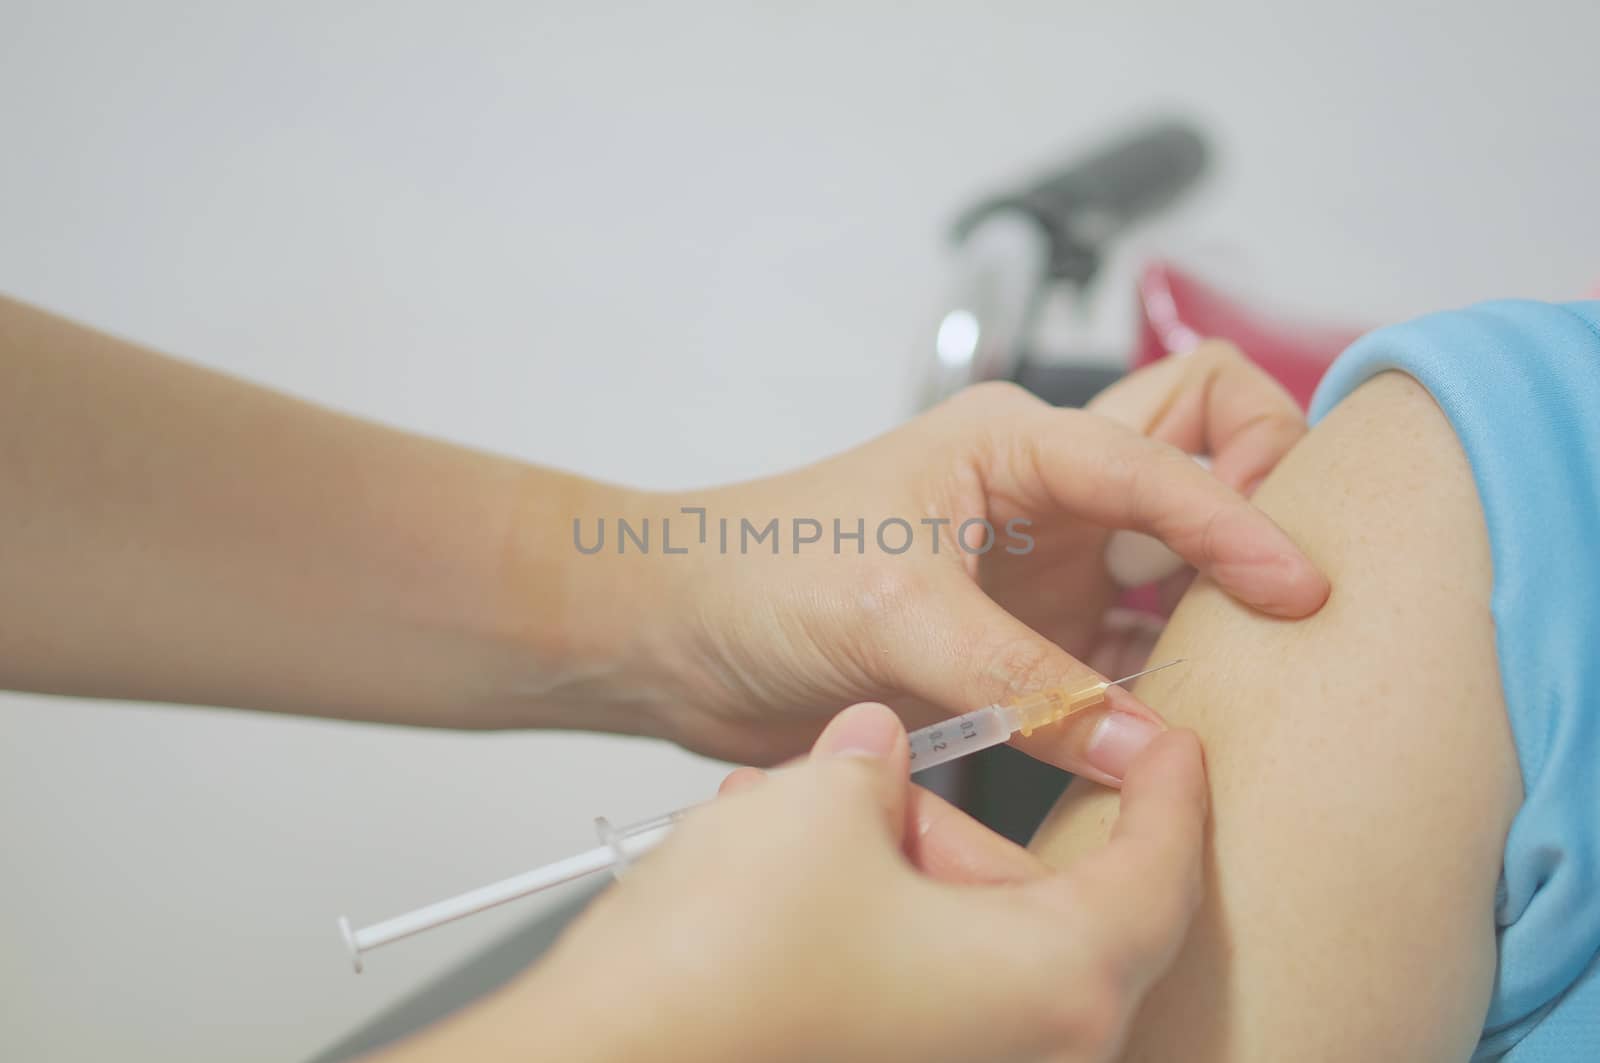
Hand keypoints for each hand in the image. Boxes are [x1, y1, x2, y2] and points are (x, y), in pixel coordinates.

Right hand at [422, 703, 1206, 1062]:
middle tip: (890, 765)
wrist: (593, 1062)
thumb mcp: (822, 808)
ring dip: (892, 863)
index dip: (1166, 784)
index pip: (1162, 869)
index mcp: (1051, 983)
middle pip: (1042, 903)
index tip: (1160, 735)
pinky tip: (778, 866)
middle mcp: (1023, 1048)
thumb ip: (879, 762)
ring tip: (796, 809)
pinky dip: (868, 917)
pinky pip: (914, 981)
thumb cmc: (717, 974)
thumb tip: (877, 751)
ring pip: (966, 938)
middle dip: (953, 819)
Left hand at [607, 341, 1322, 779]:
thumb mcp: (890, 616)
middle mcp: (1048, 494)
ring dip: (1218, 605)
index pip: (1171, 457)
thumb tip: (1140, 740)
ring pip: (1181, 561)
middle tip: (1290, 597)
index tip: (1298, 594)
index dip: (1243, 522)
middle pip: (1208, 455)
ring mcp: (1046, 568)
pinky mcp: (1029, 641)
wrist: (679, 636)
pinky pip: (1131, 650)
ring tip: (1259, 669)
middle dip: (1260, 505)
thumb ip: (1019, 681)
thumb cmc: (755, 574)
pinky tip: (1179, 722)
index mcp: (1017, 441)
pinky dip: (1165, 678)